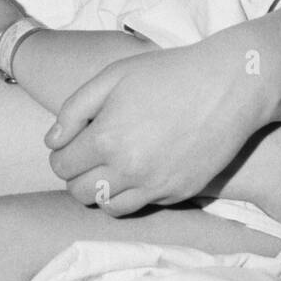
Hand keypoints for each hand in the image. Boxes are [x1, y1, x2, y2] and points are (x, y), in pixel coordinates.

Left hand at [45, 42, 271, 214]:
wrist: (228, 86)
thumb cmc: (167, 73)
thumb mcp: (113, 76)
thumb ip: (74, 109)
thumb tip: (52, 142)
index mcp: (106, 139)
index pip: (61, 166)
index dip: (61, 154)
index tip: (71, 144)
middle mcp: (128, 170)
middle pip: (79, 192)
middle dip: (77, 175)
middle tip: (89, 157)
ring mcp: (155, 186)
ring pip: (108, 207)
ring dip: (102, 190)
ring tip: (112, 167)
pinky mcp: (179, 194)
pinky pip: (142, 205)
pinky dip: (133, 193)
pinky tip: (140, 169)